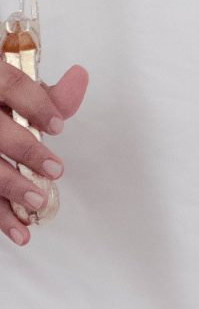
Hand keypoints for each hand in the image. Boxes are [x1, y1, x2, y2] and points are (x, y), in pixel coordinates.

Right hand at [0, 59, 86, 247]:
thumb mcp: (14, 89)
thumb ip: (48, 93)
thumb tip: (80, 77)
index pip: (10, 84)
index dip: (36, 105)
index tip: (58, 126)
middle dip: (26, 151)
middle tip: (55, 170)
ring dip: (9, 188)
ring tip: (38, 203)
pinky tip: (18, 231)